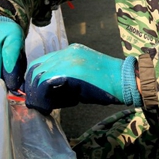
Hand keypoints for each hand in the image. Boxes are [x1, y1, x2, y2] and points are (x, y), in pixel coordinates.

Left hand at [24, 44, 140, 114]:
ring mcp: (69, 60)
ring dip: (37, 94)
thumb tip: (46, 96)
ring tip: (43, 107)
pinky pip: (46, 83)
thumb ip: (65, 80)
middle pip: (36, 67)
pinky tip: (49, 107)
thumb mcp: (83, 78)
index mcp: (70, 52)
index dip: (34, 79)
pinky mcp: (71, 71)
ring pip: (38, 75)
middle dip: (32, 87)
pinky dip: (43, 97)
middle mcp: (67, 52)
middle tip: (35, 102)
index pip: (41, 62)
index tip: (35, 94)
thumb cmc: (107, 84)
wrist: (126, 81)